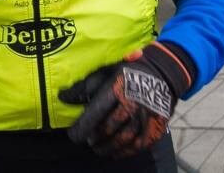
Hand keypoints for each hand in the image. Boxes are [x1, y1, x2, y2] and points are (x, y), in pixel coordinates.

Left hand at [59, 41, 193, 158]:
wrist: (160, 72)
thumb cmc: (125, 71)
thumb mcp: (104, 72)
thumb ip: (83, 86)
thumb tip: (62, 97)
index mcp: (116, 88)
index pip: (96, 112)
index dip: (82, 127)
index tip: (73, 135)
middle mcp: (132, 103)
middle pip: (110, 128)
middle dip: (95, 138)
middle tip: (87, 141)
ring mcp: (146, 116)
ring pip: (124, 139)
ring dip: (109, 147)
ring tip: (98, 149)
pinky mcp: (156, 125)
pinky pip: (140, 144)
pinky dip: (126, 151)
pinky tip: (116, 153)